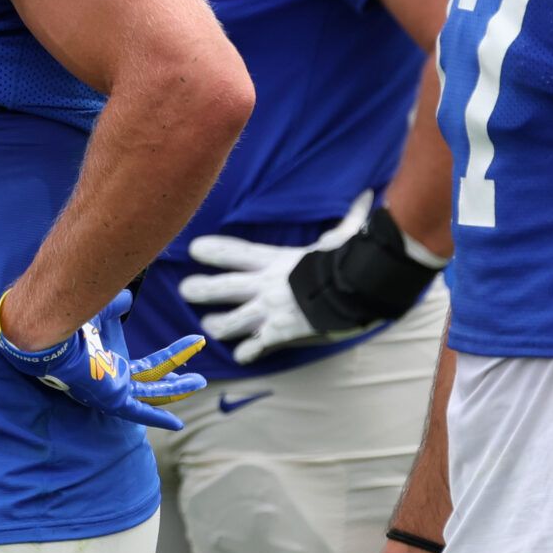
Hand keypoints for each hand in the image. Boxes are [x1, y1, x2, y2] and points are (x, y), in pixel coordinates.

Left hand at [0, 288, 206, 431]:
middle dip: (177, 379)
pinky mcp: (111, 398)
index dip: (173, 357)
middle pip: (153, 381)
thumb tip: (126, 297)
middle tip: (199, 378)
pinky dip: (157, 418)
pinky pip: (137, 412)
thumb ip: (114, 306)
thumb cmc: (68, 323)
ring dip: (176, 391)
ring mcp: (113, 390)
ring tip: (199, 382)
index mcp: (112, 363)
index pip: (149, 365)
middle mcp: (113, 379)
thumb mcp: (100, 312)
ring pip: (151, 394)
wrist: (50, 335)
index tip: (194, 346)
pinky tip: (176, 425)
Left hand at [181, 199, 442, 365]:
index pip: (235, 252)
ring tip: (209, 327)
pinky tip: (241, 356)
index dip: (213, 250)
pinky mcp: (280, 334)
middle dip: (199, 289)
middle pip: (221, 288)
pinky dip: (247, 352)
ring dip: (217, 325)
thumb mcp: (346, 236)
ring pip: (230, 322)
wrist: (359, 291)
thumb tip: (368, 196)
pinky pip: (255, 347)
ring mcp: (270, 312)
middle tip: (184, 290)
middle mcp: (266, 286)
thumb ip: (351, 219)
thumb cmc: (351, 262)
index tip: (194, 249)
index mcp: (277, 260)